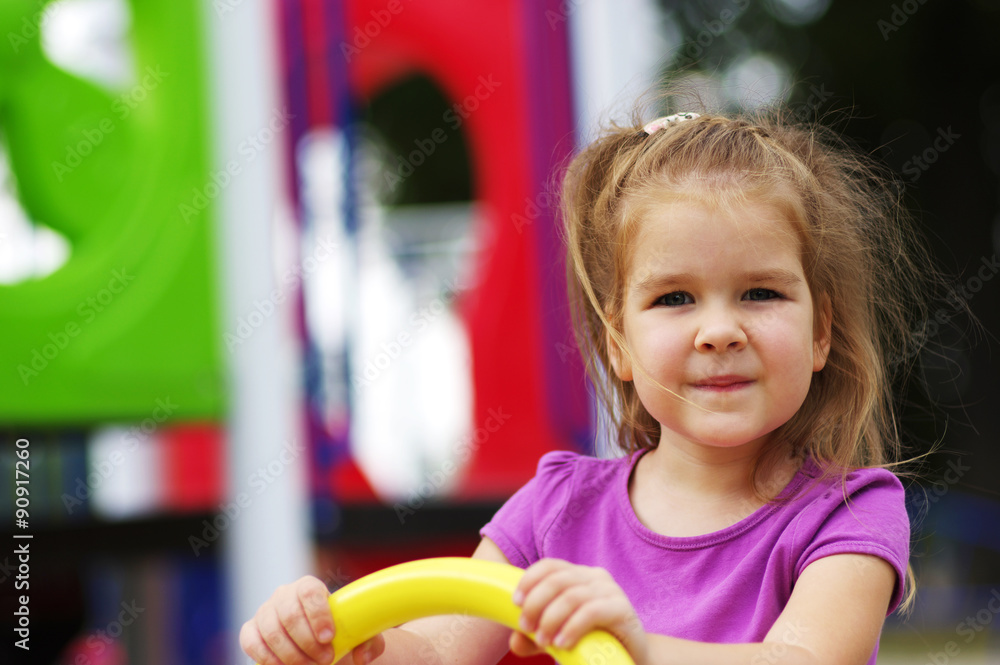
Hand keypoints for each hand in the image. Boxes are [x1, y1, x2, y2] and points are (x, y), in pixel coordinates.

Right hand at [239, 575, 384, 664]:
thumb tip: (363, 655)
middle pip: (290, 614)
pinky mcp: (250, 630)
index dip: (318, 614)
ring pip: (272, 631)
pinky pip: (252, 643)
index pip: (309, 591)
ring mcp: (265, 612)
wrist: (316, 640)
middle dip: (307, 642)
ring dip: (292, 655)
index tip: (329, 637)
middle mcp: (284, 595)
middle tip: (325, 660)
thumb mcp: (357, 633)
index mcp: (309, 587)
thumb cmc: (337, 633)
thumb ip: (369, 640)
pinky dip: (268, 659)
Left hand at [510, 559, 647, 664]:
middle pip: (557, 579)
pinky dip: (572, 627)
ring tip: (543, 641)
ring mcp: (610, 591)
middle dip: (536, 603)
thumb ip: (535, 637)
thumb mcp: (557, 637)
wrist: (629, 657)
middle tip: (526, 627)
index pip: (550, 566)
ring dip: (551, 619)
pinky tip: (562, 643)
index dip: (530, 580)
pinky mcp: (622, 610)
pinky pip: (592, 612)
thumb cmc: (592, 641)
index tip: (516, 602)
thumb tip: (515, 640)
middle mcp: (595, 577)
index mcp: (578, 576)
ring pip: (572, 596)